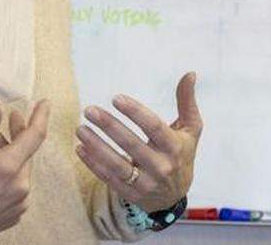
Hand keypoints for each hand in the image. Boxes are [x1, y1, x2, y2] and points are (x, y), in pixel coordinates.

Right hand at [0, 100, 49, 244]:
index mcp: (7, 169)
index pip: (35, 136)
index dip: (40, 117)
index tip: (44, 103)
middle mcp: (19, 188)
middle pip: (27, 152)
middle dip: (19, 133)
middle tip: (9, 118)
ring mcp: (18, 204)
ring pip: (21, 168)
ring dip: (10, 153)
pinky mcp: (13, 214)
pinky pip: (17, 185)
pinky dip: (8, 172)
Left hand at [75, 72, 201, 211]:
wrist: (175, 197)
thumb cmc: (181, 155)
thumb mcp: (190, 130)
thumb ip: (187, 102)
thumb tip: (190, 74)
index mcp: (174, 147)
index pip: (154, 126)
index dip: (135, 112)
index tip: (116, 98)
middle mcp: (161, 166)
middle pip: (131, 144)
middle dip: (109, 126)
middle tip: (89, 110)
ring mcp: (146, 183)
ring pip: (117, 164)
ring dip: (96, 146)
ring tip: (80, 129)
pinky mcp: (131, 194)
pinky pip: (109, 179)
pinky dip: (93, 164)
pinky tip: (80, 148)